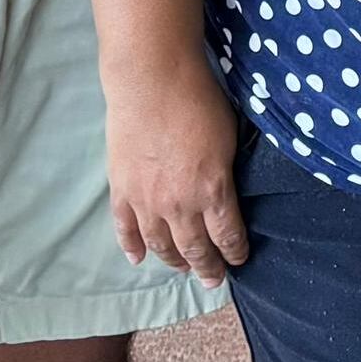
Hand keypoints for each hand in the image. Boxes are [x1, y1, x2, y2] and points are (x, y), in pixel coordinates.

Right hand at [105, 57, 248, 284]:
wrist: (152, 81)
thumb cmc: (200, 101)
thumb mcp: (230, 139)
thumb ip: (226, 174)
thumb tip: (225, 192)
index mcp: (213, 191)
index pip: (228, 235)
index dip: (234, 252)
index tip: (238, 260)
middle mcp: (179, 205)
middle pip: (195, 249)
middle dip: (207, 267)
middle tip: (213, 280)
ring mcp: (146, 200)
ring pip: (161, 245)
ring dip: (174, 261)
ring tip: (184, 269)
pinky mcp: (121, 190)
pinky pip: (125, 229)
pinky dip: (132, 246)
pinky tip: (139, 258)